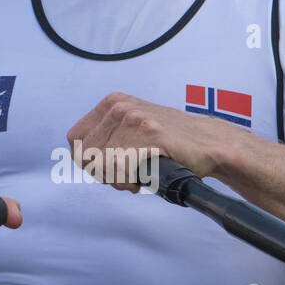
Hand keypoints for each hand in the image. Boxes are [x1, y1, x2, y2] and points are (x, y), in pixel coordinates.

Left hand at [67, 92, 231, 190]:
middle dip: (103, 173)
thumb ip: (106, 136)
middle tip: (126, 176)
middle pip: (86, 156)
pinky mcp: (149, 135)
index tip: (106, 168)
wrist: (208, 142)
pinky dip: (131, 181)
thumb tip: (79, 156)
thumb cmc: (170, 141)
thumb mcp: (132, 126)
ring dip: (120, 180)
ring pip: (103, 165)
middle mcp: (120, 108)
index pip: (76, 139)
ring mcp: (134, 119)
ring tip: (138, 176)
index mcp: (113, 102)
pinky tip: (145, 178)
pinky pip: (122, 169)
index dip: (88, 160)